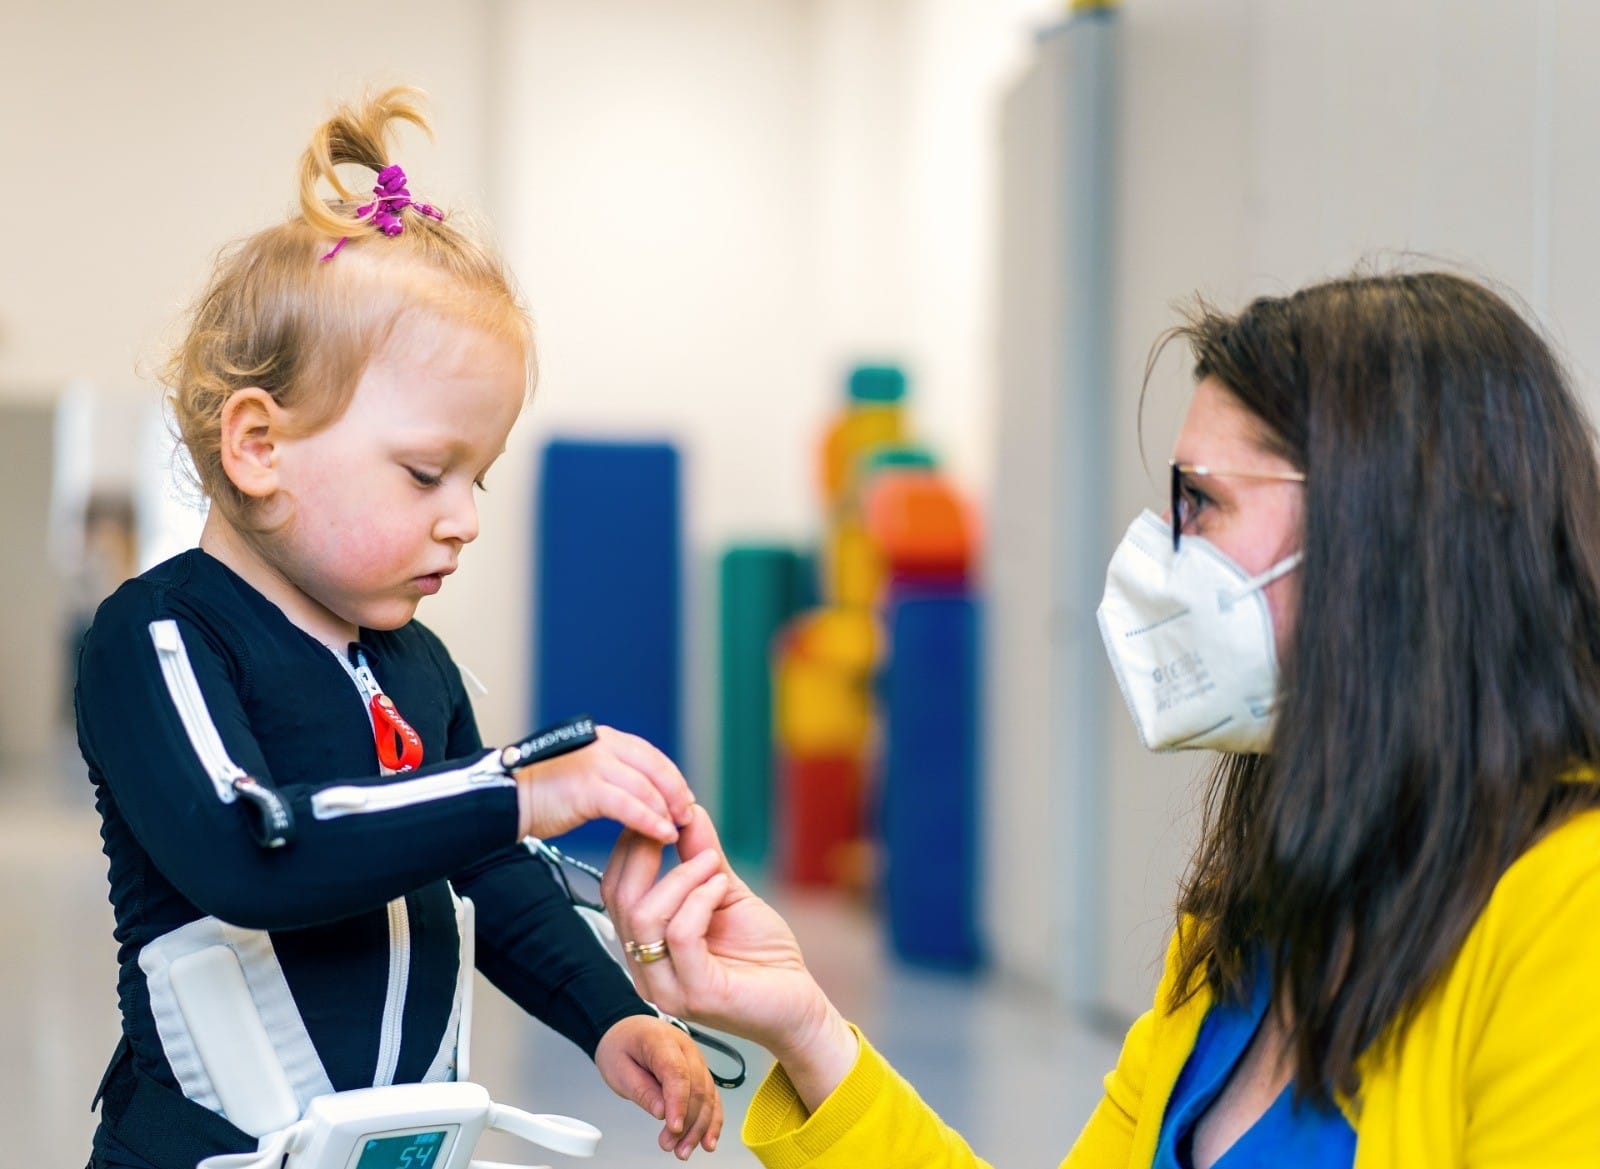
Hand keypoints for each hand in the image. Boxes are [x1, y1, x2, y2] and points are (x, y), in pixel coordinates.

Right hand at [514, 725, 693, 843]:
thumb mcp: (588, 775)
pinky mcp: (585, 787)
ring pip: (644, 787)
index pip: (651, 756)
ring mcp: (593, 764)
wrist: (508, 800)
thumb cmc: (547, 793)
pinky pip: (627, 805)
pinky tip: (661, 834)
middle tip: (686, 816)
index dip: (672, 778)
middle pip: (655, 767)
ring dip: (665, 811)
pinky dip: (648, 820)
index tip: (684, 800)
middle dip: (675, 793)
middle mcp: (602, 745)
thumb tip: (651, 794)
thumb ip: (616, 776)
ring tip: (675, 830)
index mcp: (605, 740)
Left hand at [593, 1014, 722, 1159]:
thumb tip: (662, 1112)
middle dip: (687, 1122)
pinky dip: (712, 1120)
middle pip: (696, 1088)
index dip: (678, 1102)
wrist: (627, 1030)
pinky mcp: (699, 1073)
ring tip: (684, 1150)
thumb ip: (641, 1089)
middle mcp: (686, 1049)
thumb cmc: (621, 1045)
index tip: (673, 1128)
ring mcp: (696, 1060)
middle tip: (670, 1146)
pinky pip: (711, 1097)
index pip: (677, 1072)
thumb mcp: (618, 1067)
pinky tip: (708, 1140)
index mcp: (662, 1041)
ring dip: (700, 1127)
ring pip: (707, 1096)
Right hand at [602, 807, 858, 1110]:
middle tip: (676, 825)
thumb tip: (688, 810)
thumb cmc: (763, 953)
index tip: (660, 813)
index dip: (630, 847)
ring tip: (713, 862)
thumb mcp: (725, 893)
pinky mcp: (697, 996)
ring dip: (679, 877)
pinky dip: (700, 900)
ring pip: (644, 918)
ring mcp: (668, 988)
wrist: (797, 1003)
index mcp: (646, 946)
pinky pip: (681, 935)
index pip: (615, 890)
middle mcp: (646, 969)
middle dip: (644, 853)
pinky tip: (721, 886)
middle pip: (619, 901)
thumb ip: (702, 857)